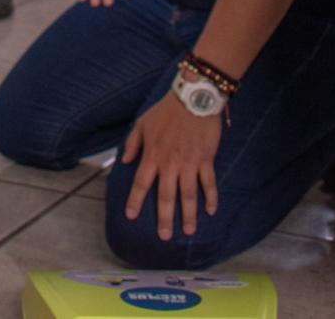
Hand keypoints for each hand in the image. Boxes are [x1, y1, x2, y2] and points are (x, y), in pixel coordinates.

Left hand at [121, 93, 221, 241]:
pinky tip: (210, 211)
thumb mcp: (142, 123)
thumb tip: (124, 161)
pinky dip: (210, 198)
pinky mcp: (206, 160)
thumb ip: (132, 143)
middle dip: (164, 218)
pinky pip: (208, 183)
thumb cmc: (166, 110)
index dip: (135, 200)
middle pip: (165, 196)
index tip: (131, 216)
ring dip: (188, 215)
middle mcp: (170, 163)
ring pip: (188, 195)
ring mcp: (189, 163)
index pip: (141, 183)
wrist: (193, 98)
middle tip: (164, 236)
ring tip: (188, 231)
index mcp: (152, 155)